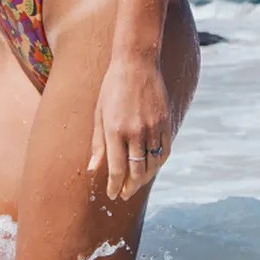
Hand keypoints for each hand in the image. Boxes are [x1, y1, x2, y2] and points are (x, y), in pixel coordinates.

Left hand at [88, 56, 171, 200]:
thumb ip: (98, 143)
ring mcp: (152, 129)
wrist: (137, 64)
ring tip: (135, 184)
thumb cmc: (112, 88)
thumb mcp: (99, 112)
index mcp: (114, 130)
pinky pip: (164, 152)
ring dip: (144, 179)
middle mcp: (134, 132)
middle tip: (124, 194)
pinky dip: (158, 164)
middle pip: (136, 172)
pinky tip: (150, 168)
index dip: (115, 185)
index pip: (117, 169)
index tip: (112, 195)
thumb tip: (94, 169)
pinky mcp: (165, 124)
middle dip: (129, 188)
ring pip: (151, 165)